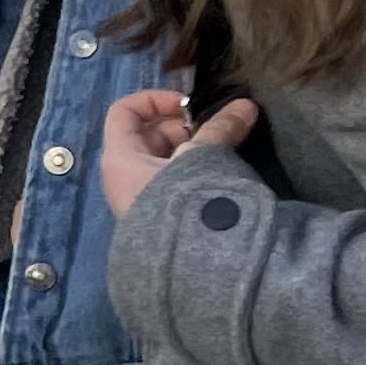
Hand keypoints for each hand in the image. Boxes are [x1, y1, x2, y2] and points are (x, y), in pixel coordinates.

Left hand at [99, 88, 260, 218]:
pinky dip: (194, 171)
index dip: (153, 100)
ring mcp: (141, 198)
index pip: (123, 111)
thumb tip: (246, 105)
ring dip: (194, 150)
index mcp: (120, 158)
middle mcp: (124, 176)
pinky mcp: (159, 215)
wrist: (188, 265)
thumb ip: (221, 129)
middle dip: (183, 128)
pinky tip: (220, 173)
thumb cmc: (184, 202)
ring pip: (165, 159)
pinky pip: (174, 181)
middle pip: (148, 135)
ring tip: (224, 152)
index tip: (188, 106)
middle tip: (215, 133)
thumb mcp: (202, 158)